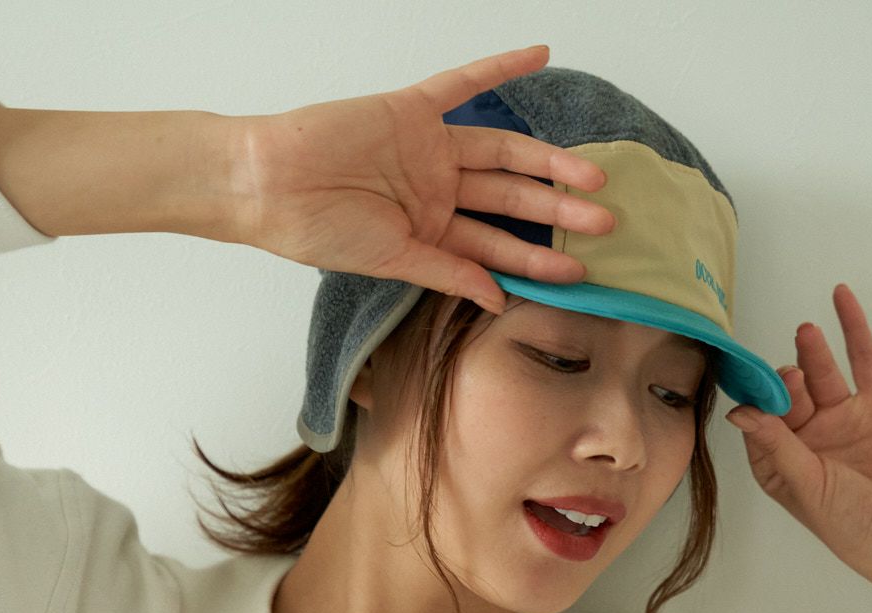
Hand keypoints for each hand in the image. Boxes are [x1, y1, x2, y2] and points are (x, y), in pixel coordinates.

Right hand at [226, 45, 614, 312]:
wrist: (266, 186)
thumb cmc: (316, 230)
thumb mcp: (392, 259)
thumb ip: (446, 272)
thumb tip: (495, 301)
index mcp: (432, 231)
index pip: (498, 248)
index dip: (538, 261)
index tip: (580, 276)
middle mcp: (437, 190)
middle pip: (512, 202)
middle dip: (559, 215)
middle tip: (606, 224)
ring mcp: (427, 149)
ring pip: (502, 154)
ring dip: (548, 162)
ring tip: (592, 177)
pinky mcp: (410, 110)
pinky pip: (462, 83)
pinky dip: (498, 66)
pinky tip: (538, 51)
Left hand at [725, 283, 871, 602]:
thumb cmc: (854, 527)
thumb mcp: (806, 487)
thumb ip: (776, 446)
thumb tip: (740, 412)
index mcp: (779, 464)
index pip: (758, 422)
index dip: (754, 402)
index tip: (749, 385)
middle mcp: (806, 439)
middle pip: (787, 395)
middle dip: (783, 382)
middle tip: (788, 378)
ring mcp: (841, 420)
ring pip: (820, 375)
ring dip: (809, 352)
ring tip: (804, 332)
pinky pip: (863, 362)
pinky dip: (853, 330)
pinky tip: (840, 300)